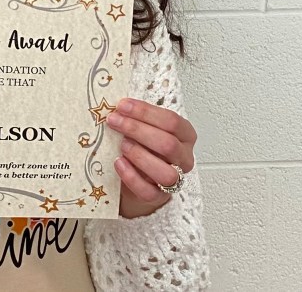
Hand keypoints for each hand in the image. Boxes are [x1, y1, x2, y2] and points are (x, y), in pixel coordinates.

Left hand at [106, 98, 196, 218]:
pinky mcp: (159, 197)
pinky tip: (119, 162)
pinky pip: (148, 191)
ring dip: (140, 156)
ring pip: (166, 172)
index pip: (172, 121)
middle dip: (138, 130)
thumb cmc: (146, 147)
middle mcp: (184, 157)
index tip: (123, 106)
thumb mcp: (148, 128)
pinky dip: (131, 176)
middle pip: (168, 144)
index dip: (146, 112)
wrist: (141, 178)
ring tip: (122, 144)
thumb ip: (140, 118)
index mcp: (186, 135)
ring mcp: (175, 180)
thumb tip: (119, 107)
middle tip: (115, 121)